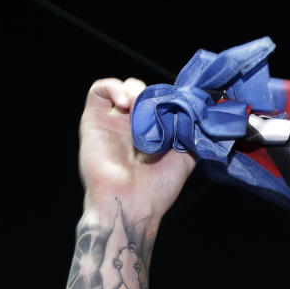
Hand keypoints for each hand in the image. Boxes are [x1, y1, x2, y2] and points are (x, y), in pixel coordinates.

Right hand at [79, 78, 195, 222]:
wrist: (132, 202)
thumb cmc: (157, 188)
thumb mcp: (185, 158)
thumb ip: (189, 134)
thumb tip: (195, 112)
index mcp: (154, 133)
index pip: (162, 103)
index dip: (170, 99)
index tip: (179, 105)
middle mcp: (133, 126)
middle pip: (145, 93)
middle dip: (156, 94)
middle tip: (161, 107)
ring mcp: (114, 122)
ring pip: (124, 88)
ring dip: (136, 89)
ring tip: (142, 105)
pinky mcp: (94, 119)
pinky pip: (99, 90)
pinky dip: (114, 87)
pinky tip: (127, 102)